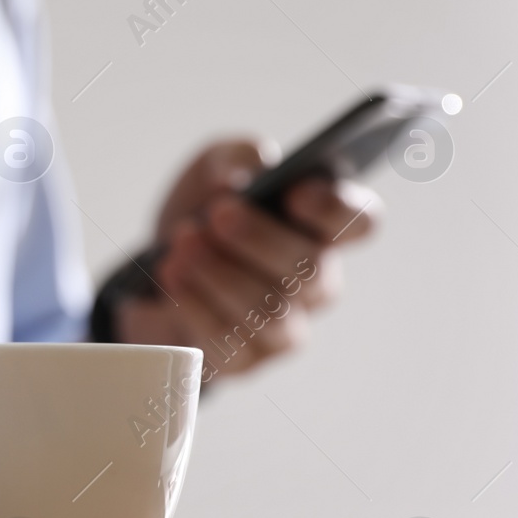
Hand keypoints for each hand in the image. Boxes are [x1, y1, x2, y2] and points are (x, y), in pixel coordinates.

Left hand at [114, 139, 380, 379]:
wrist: (157, 267)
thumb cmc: (202, 214)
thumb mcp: (210, 170)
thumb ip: (233, 157)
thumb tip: (247, 169)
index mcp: (322, 228)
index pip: (359, 222)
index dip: (336, 210)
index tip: (296, 192)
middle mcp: (315, 281)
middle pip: (310, 269)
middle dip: (259, 240)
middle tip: (217, 214)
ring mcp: (285, 326)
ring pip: (271, 312)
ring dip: (221, 275)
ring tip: (180, 246)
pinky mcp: (246, 360)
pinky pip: (231, 343)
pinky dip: (196, 306)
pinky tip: (173, 277)